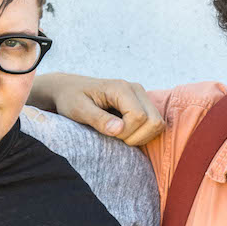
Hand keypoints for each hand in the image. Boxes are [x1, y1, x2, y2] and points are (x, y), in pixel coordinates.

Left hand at [29, 72, 164, 145]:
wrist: (68, 89)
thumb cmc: (70, 98)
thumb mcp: (78, 110)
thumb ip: (98, 119)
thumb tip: (120, 130)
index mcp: (121, 88)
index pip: (139, 117)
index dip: (125, 132)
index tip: (106, 132)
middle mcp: (136, 89)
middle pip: (155, 122)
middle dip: (136, 137)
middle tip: (114, 136)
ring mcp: (141, 96)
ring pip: (158, 124)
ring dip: (140, 137)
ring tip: (118, 134)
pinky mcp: (142, 104)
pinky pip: (153, 125)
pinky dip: (142, 134)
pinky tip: (123, 132)